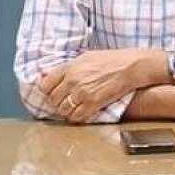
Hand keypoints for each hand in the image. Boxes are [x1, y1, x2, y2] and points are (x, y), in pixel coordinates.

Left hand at [39, 49, 164, 123]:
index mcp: (69, 67)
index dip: (47, 91)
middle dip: (57, 102)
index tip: (51, 92)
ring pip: (63, 110)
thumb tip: (54, 75)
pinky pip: (77, 117)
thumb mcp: (85, 57)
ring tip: (72, 108)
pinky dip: (77, 117)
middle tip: (63, 102)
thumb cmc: (110, 59)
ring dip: (66, 111)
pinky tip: (81, 113)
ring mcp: (82, 93)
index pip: (45, 84)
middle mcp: (73, 80)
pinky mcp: (93, 104)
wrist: (130, 66)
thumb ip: (69, 67)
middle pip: (53, 99)